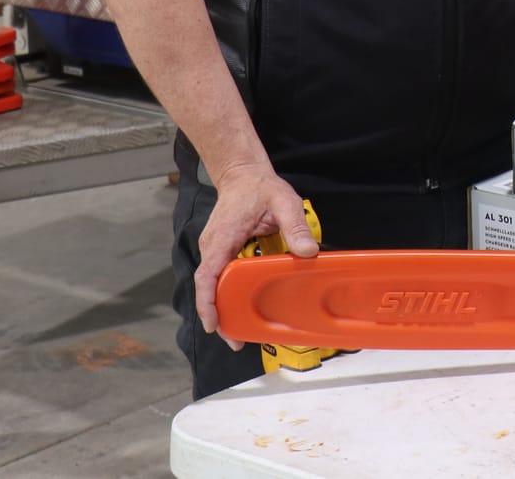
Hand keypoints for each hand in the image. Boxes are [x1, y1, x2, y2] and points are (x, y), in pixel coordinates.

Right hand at [195, 162, 317, 347]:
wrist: (241, 173)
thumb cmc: (260, 187)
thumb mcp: (284, 201)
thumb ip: (295, 226)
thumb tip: (307, 253)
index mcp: (222, 238)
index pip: (207, 275)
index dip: (207, 303)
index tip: (213, 325)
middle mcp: (212, 246)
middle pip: (208, 288)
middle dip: (218, 316)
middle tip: (237, 341)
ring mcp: (214, 249)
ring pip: (212, 285)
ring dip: (222, 308)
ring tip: (240, 332)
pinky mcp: (220, 250)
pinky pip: (219, 277)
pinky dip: (227, 294)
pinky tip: (242, 306)